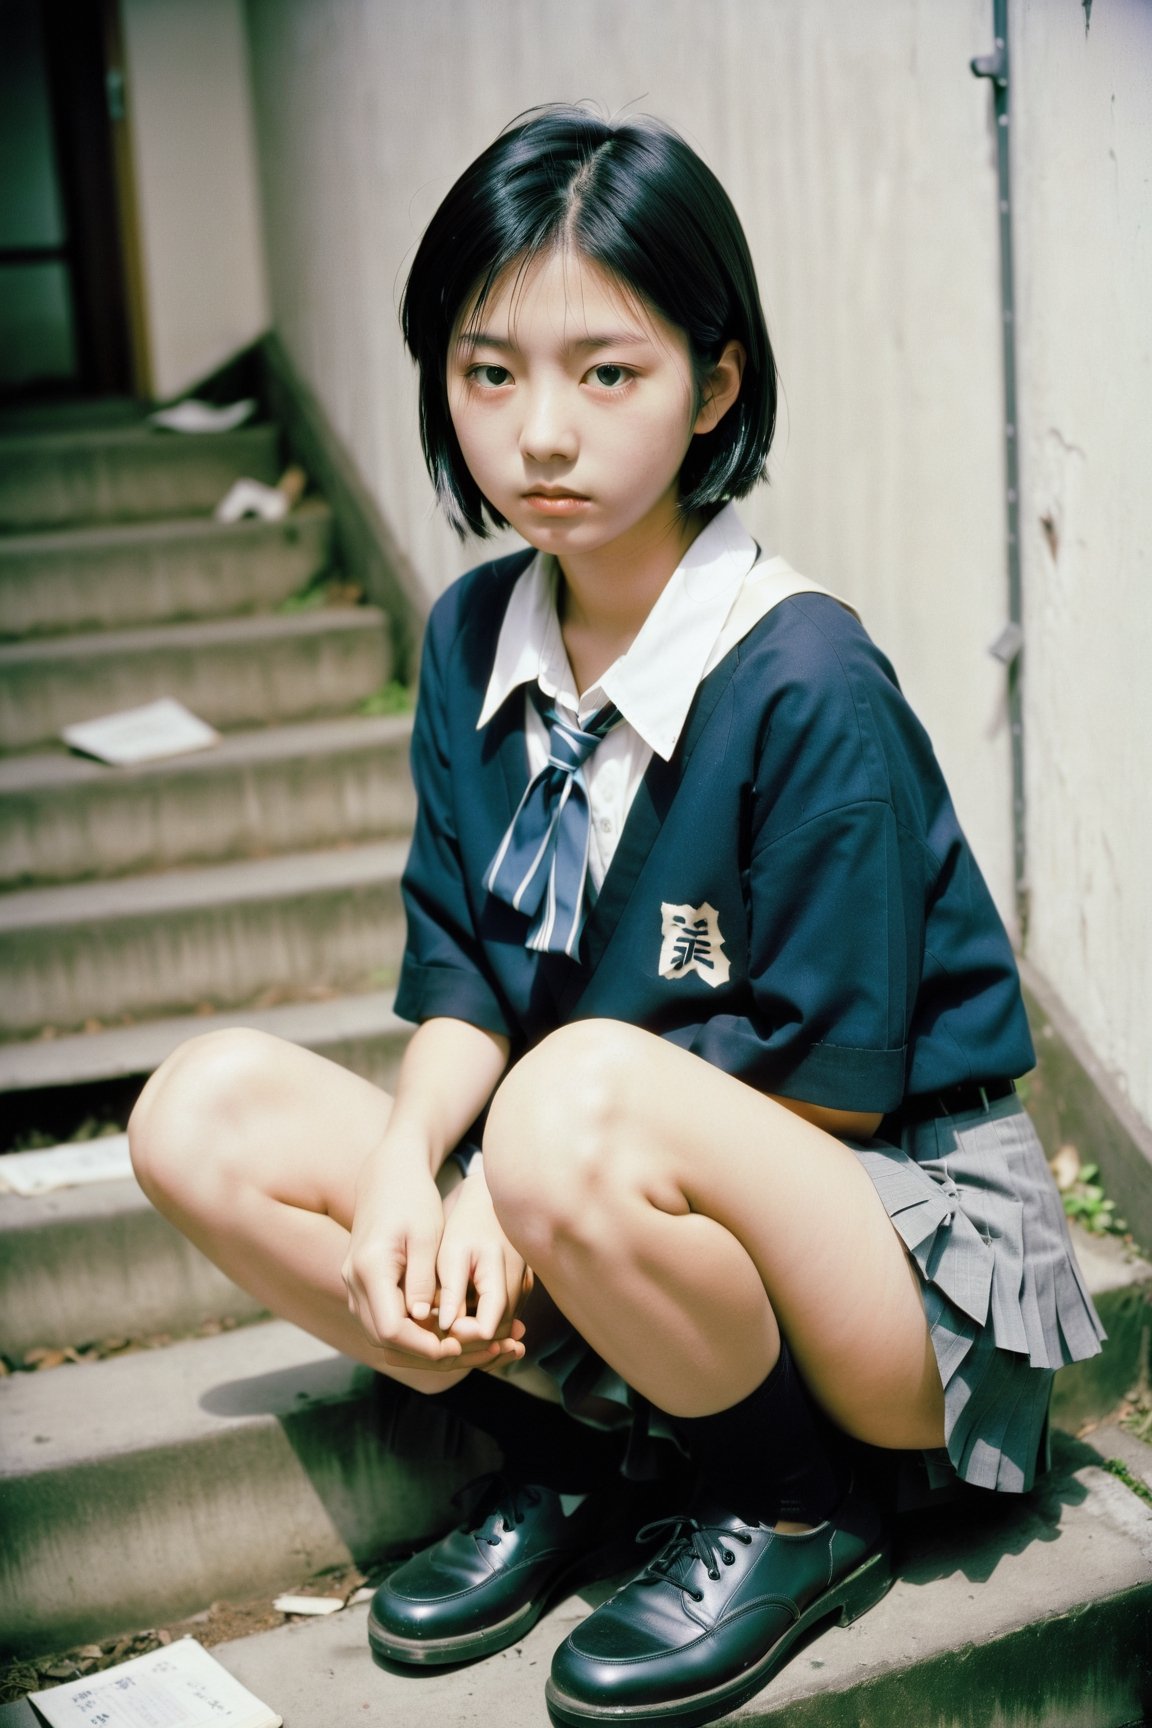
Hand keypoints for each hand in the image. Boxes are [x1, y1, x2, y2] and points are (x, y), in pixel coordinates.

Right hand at [341, 1145, 524, 1371]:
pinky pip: (384, 1322)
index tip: (458, 1348)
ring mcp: (354, 1286)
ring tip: (463, 1349)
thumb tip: (425, 1321)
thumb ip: (423, 1280)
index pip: (391, 1329)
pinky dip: (412, 1335)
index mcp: (369, 1269)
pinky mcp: (363, 1287)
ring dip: (419, 1348)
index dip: (424, 1345)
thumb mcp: (426, 1236)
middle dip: (426, 1354)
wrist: (388, 1176)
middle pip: (384, 1340)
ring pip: (382, 1337)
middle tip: (469, 1353)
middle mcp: (353, 1282)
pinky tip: (444, 1333)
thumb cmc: (413, 1199)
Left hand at [436, 1157, 530, 1358]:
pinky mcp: (520, 1290)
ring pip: (502, 1330)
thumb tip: (447, 1327)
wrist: (490, 1201)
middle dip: (468, 1343)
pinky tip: (460, 1323)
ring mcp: (523, 1290)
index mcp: (501, 1277)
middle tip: (437, 1338)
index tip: (439, 1328)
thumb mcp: (453, 1253)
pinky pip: (504, 1317)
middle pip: (497, 1335)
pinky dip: (484, 1326)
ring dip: (477, 1338)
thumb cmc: (467, 1224)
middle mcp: (520, 1288)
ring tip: (445, 1333)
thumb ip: (453, 1290)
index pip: (487, 1329)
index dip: (462, 1337)